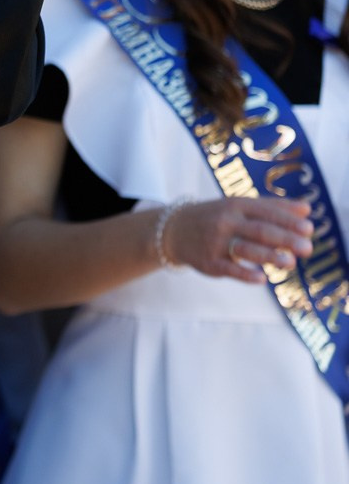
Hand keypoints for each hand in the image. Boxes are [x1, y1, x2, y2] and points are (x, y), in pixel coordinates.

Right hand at [160, 196, 312, 284]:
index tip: (309, 228)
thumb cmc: (217, 216)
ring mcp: (216, 242)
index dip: (288, 220)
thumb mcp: (240, 206)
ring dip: (270, 256)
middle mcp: (226, 221)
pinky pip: (228, 268)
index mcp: (236, 205)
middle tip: (307, 248)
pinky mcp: (208, 262)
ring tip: (291, 263)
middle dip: (285, 239)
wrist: (174, 230)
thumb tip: (307, 210)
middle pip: (259, 230)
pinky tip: (262, 279)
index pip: (266, 211)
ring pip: (246, 249)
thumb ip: (272, 207)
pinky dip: (245, 274)